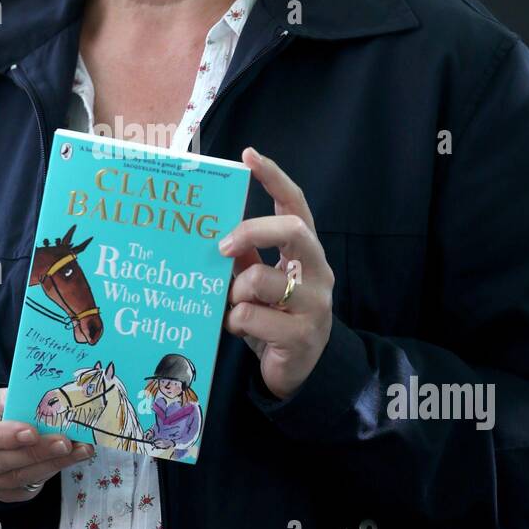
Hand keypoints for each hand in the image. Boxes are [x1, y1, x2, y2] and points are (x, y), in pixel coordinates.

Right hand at [0, 386, 93, 502]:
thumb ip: (19, 403)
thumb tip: (56, 408)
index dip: (4, 436)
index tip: (33, 432)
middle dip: (34, 453)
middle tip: (65, 442)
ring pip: (11, 480)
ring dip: (48, 466)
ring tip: (77, 451)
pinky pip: (19, 490)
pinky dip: (46, 475)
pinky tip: (66, 460)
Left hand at [219, 147, 333, 401]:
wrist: (299, 373)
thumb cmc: (274, 319)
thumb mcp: (257, 284)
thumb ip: (244, 257)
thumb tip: (212, 231)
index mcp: (305, 252)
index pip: (296, 204)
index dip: (274, 178)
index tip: (248, 155)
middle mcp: (317, 271)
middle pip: (293, 229)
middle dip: (252, 230)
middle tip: (222, 247)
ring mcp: (314, 303)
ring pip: (263, 280)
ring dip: (236, 292)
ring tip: (233, 305)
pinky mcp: (302, 335)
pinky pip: (253, 318)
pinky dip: (236, 322)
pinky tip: (239, 330)